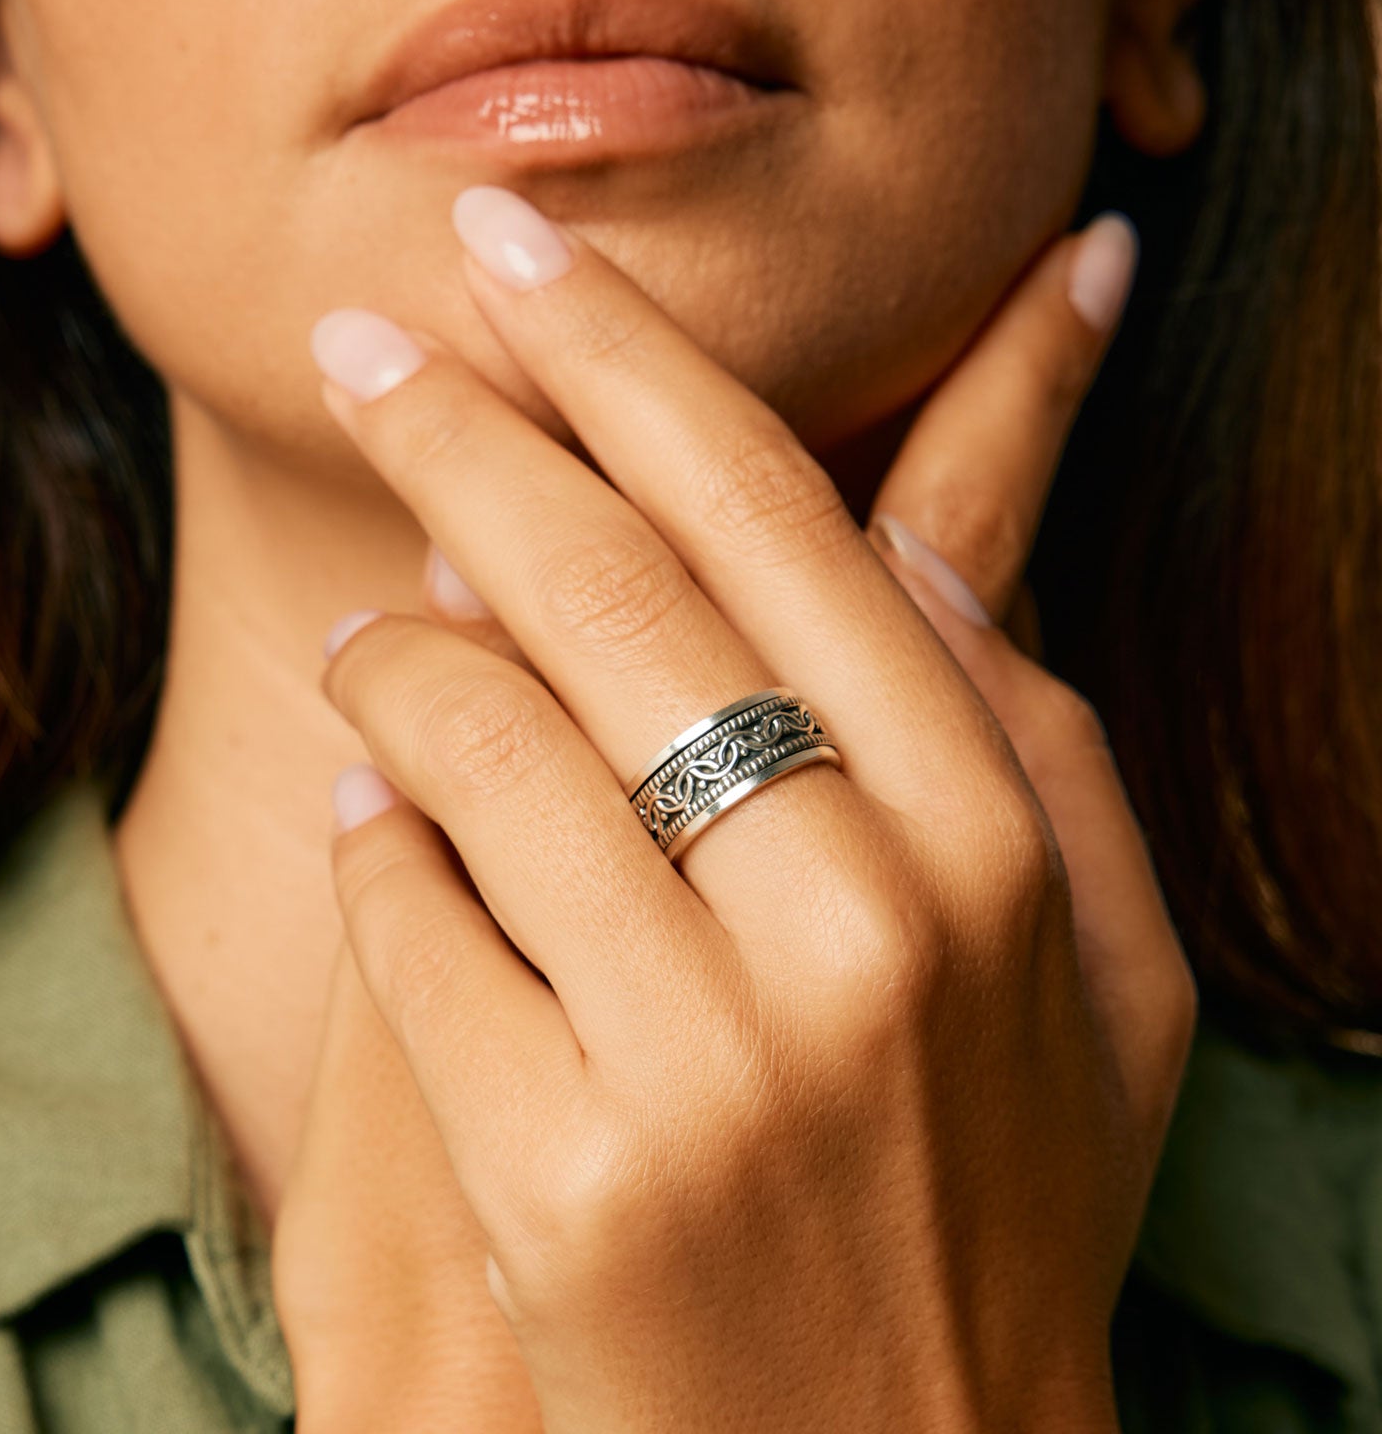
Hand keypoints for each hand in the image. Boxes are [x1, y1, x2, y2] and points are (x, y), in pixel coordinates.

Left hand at [302, 187, 1195, 1433]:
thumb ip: (1045, 752)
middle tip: (357, 339)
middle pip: (605, 581)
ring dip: (396, 649)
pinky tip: (370, 809)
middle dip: (457, 425)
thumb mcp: (1100, 983)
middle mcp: (865, 920)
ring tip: (375, 628)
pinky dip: (367, 833)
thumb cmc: (989, 1210)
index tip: (511, 248)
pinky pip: (400, 911)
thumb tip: (940, 534)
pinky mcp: (558, 1175)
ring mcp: (706, 1056)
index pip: (779, 508)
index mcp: (997, 836)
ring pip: (475, 730)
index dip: (626, 352)